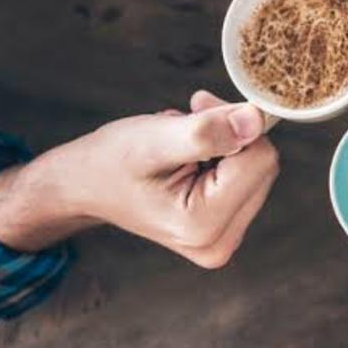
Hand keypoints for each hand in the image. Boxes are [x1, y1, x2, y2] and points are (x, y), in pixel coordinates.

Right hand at [0, 90, 279, 267]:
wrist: (85, 187)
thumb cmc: (111, 162)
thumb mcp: (154, 140)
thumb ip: (206, 132)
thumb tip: (256, 120)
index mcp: (203, 225)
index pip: (260, 159)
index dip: (235, 122)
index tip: (198, 104)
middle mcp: (219, 243)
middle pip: (263, 166)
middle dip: (231, 133)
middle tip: (189, 118)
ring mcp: (223, 241)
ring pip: (257, 169)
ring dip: (226, 143)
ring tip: (182, 143)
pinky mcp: (224, 230)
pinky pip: (246, 179)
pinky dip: (223, 157)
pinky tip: (190, 156)